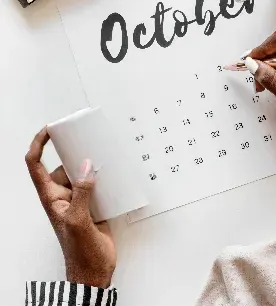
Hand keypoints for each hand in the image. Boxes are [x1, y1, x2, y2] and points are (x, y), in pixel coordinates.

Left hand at [25, 128, 115, 287]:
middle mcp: (62, 196)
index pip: (35, 165)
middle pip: (63, 166)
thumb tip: (85, 166)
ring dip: (93, 167)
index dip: (39, 144)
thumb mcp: (78, 219)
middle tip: (88, 140)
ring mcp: (78, 201)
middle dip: (74, 153)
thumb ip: (81, 192)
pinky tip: (115, 177)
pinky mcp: (93, 207)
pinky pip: (97, 187)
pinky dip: (105, 180)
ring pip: (83, 175)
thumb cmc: (79, 251)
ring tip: (105, 156)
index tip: (50, 130)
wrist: (94, 271)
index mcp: (50, 197)